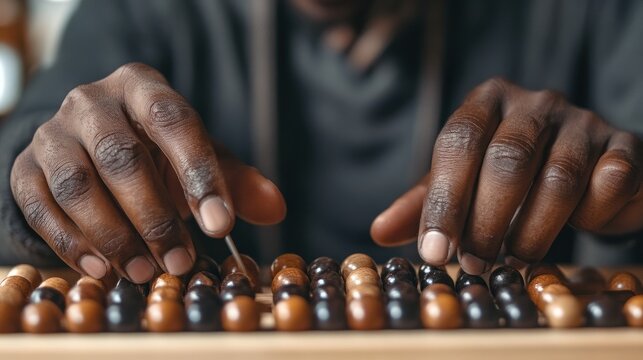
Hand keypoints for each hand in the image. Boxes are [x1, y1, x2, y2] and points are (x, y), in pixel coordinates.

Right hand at [10, 63, 285, 282]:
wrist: (89, 145)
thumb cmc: (155, 152)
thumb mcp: (196, 157)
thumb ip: (234, 180)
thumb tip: (275, 206)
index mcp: (144, 88)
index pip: (175, 122)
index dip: (199, 173)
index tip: (221, 225)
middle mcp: (93, 101)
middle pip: (122, 157)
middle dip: (155, 218)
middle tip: (181, 261)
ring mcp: (54, 133)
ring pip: (79, 185)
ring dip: (115, 236)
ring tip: (145, 272)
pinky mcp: (26, 167)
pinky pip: (42, 207)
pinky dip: (73, 244)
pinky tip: (104, 269)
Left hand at [371, 78, 642, 273]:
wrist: (586, 170)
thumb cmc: (512, 178)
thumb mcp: (463, 184)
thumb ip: (425, 204)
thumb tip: (378, 232)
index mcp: (486, 102)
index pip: (457, 142)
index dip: (446, 200)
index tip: (436, 252)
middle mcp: (535, 103)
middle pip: (506, 160)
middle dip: (486, 222)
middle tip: (475, 265)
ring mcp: (583, 120)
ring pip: (558, 178)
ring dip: (531, 232)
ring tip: (513, 262)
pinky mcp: (624, 146)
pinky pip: (607, 183)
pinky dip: (589, 217)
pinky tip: (575, 231)